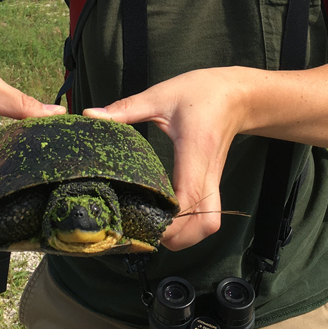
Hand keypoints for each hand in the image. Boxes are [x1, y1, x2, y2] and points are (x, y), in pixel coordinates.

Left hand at [84, 69, 242, 250]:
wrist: (237, 95)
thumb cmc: (200, 93)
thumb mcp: (160, 95)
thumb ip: (126, 108)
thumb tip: (90, 115)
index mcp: (196, 151)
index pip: (188, 198)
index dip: (169, 218)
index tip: (141, 220)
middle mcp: (209, 172)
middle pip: (206, 223)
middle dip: (178, 236)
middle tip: (146, 228)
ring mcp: (214, 180)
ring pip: (209, 224)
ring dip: (186, 235)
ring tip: (155, 227)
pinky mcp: (213, 183)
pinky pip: (207, 214)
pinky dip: (191, 225)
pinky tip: (168, 218)